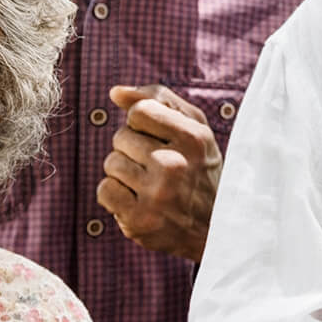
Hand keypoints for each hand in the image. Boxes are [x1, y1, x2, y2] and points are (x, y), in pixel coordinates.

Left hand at [96, 84, 222, 262]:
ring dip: (124, 172)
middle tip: (158, 166)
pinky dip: (116, 195)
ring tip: (149, 183)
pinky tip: (138, 200)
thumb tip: (114, 92)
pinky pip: (104, 190)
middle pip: (121, 137)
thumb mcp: (195, 129)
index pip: (139, 111)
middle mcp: (174, 165)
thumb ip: (159, 99)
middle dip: (133, 149)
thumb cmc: (201, 170)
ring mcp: (156, 195)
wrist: (216, 228)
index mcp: (193, 139)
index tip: (159, 138)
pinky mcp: (139, 221)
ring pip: (110, 163)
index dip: (143, 123)